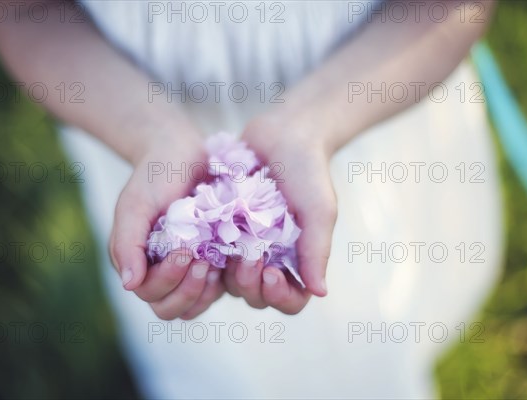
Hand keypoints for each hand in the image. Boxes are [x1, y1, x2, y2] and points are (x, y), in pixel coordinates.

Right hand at [109, 132, 224, 319]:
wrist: (183, 151)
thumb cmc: (154, 176)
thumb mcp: (135, 205)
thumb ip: (127, 243)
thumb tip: (128, 285)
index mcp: (139, 262)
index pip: (149, 293)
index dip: (167, 280)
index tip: (184, 251)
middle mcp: (162, 271)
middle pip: (171, 308)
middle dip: (188, 290)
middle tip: (203, 262)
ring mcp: (190, 269)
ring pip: (196, 304)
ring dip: (207, 291)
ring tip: (218, 262)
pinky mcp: (215, 261)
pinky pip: (221, 287)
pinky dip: (228, 280)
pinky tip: (236, 258)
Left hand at [222, 116, 337, 313]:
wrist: (283, 134)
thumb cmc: (308, 172)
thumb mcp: (319, 210)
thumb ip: (316, 250)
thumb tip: (320, 293)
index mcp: (297, 260)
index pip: (291, 300)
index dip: (280, 296)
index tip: (271, 272)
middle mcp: (270, 259)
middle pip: (257, 297)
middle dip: (252, 284)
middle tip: (249, 256)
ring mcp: (243, 246)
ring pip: (231, 282)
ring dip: (230, 271)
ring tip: (229, 244)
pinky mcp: (221, 230)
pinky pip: (211, 256)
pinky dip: (209, 255)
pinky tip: (206, 241)